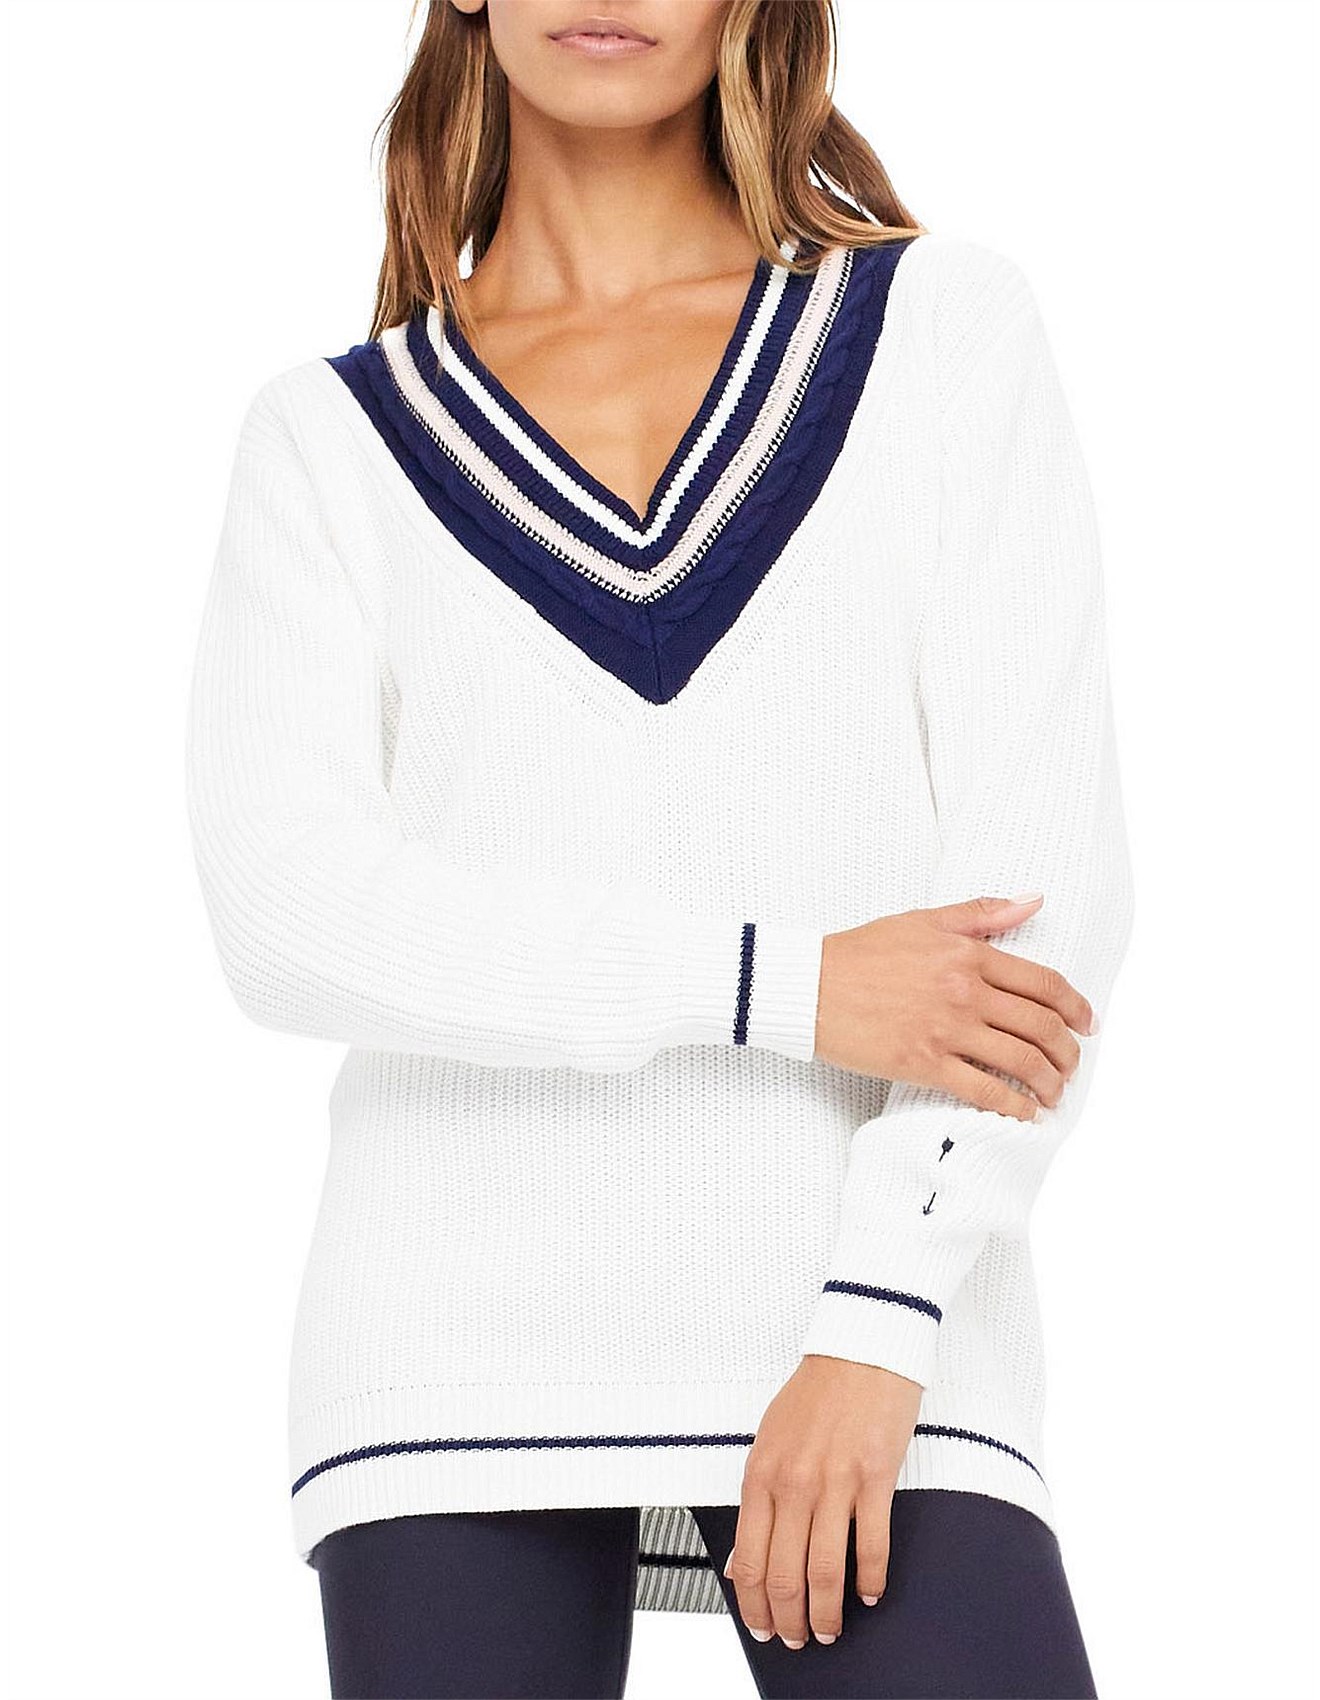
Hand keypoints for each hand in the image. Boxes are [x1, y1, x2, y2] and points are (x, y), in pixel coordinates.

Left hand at [724, 1354, 921, 1646]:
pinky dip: (872, 1580)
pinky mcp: (875, 1476)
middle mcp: (793, 1483)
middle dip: (789, 1620)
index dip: (755, 1606)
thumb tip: (742, 1563)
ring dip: (827, 1613)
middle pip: (785, 1575)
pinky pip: (872, 1545)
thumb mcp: (769, 1442)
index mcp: (761, 1474)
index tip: (763, 1628)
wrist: (860, 1349)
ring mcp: (835, 1481)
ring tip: (829, 1630)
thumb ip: (757, 1502)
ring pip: (826, 1571)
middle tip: (797, 1640)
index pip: (749, 1560)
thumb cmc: (815, 1395)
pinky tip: (871, 1595)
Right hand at [814, 893, 1096, 1120]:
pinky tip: (1024, 1114)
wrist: (808, 986)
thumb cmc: (860, 952)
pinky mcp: (925, 1063)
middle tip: (1072, 1066)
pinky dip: (1014, 1107)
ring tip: (1053, 1094)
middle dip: (1068, 1052)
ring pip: (1021, 1061)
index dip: (1076, 1007)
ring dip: (1049, 1083)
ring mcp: (947, 1030)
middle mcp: (966, 992)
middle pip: (1041, 1026)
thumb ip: (983, 913)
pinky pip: (985, 1091)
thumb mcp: (923, 921)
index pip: (1043, 983)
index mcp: (969, 954)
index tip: (1088, 1024)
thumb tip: (1035, 900)